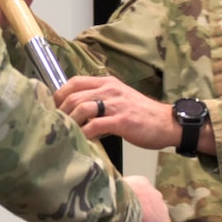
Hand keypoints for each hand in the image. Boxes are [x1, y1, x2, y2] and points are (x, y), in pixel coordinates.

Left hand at [56, 77, 217, 155]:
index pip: (74, 82)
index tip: (53, 109)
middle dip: (60, 111)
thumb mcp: (120, 100)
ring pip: (82, 107)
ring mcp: (116, 104)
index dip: (59, 95)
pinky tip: (82, 140)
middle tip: (56, 125)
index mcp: (107, 83)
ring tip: (66, 132)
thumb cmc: (143, 115)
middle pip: (74, 95)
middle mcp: (110, 89)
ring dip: (69, 121)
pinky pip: (95, 125)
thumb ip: (100, 102)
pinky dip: (84, 133)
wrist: (168, 123)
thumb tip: (77, 113)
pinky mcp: (122, 120)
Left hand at [125, 175, 171, 221]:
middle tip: (131, 221)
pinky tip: (123, 194)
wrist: (117, 209)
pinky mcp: (145, 182)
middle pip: (156, 215)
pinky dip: (133, 190)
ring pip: (149, 199)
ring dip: (140, 203)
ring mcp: (155, 194)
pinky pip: (140, 187)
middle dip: (146, 217)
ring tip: (126, 206)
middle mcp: (164, 210)